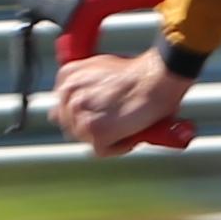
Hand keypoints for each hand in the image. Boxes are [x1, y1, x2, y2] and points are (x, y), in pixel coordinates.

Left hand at [52, 47, 194, 154]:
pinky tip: (130, 132)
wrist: (157, 78)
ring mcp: (80, 115)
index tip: (100, 112)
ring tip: (126, 123)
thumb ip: (84, 86)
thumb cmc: (139, 73)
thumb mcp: (102, 68)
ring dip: (107, 136)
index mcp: (68, 76)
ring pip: (86, 139)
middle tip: (117, 119)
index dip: (85, 111)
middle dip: (93, 125)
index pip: (63, 106)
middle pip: (72, 124)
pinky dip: (118, 146)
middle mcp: (68, 95)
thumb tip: (72, 107)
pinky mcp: (96, 133)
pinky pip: (102, 150)